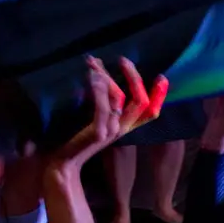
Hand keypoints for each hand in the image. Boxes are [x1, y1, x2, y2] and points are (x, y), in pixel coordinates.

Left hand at [50, 57, 167, 171]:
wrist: (62, 162)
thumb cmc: (74, 138)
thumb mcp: (92, 119)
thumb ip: (100, 102)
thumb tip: (100, 72)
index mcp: (124, 126)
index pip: (151, 112)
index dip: (160, 95)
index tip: (161, 77)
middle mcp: (122, 129)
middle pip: (141, 102)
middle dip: (134, 77)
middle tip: (123, 60)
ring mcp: (111, 132)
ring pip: (120, 98)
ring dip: (109, 77)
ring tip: (95, 64)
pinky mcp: (97, 133)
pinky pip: (103, 106)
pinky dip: (99, 88)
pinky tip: (92, 76)